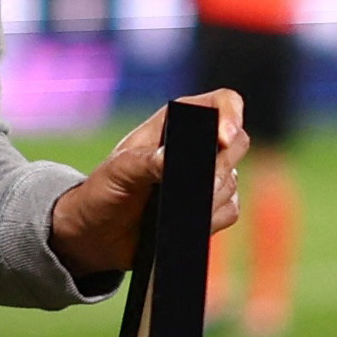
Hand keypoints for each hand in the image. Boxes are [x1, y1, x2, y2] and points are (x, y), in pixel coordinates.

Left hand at [47, 90, 250, 283]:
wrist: (99, 233)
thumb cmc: (102, 192)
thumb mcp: (117, 173)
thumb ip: (144, 163)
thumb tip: (171, 160)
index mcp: (173, 124)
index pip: (219, 103)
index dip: (230, 115)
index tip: (223, 139)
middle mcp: (195, 146)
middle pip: (237, 142)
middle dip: (219, 166)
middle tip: (195, 187)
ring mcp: (205, 177)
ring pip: (233, 180)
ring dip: (210, 197)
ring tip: (173, 207)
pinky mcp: (209, 207)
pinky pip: (230, 210)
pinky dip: (212, 219)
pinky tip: (184, 222)